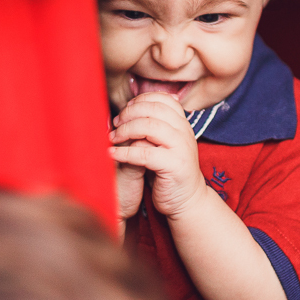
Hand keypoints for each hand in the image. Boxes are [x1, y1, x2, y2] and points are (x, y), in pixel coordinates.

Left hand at [109, 93, 206, 218]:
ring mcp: (181, 147)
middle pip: (153, 109)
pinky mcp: (174, 165)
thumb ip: (151, 126)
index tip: (125, 109)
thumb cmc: (168, 171)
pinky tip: (112, 154)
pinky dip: (124, 152)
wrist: (186, 200)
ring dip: (126, 130)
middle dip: (129, 113)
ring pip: (149, 127)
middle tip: (116, 124)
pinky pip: (144, 153)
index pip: (162, 99)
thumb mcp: (162, 143)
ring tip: (113, 138)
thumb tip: (127, 108)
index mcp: (182, 123)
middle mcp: (184, 131)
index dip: (140, 100)